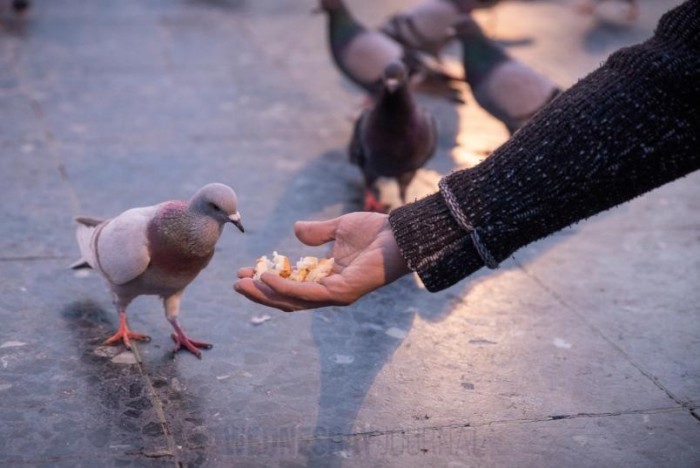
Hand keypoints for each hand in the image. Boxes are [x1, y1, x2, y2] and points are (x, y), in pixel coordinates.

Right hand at [233, 212, 410, 310]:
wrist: (400, 234)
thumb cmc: (377, 232)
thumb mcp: (339, 228)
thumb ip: (318, 233)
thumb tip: (296, 230)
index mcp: (328, 278)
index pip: (292, 285)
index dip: (268, 280)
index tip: (246, 270)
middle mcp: (330, 291)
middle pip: (287, 299)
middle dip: (260, 292)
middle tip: (236, 282)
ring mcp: (335, 295)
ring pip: (292, 300)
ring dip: (265, 293)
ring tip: (242, 282)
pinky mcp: (341, 293)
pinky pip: (306, 293)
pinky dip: (283, 288)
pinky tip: (265, 277)